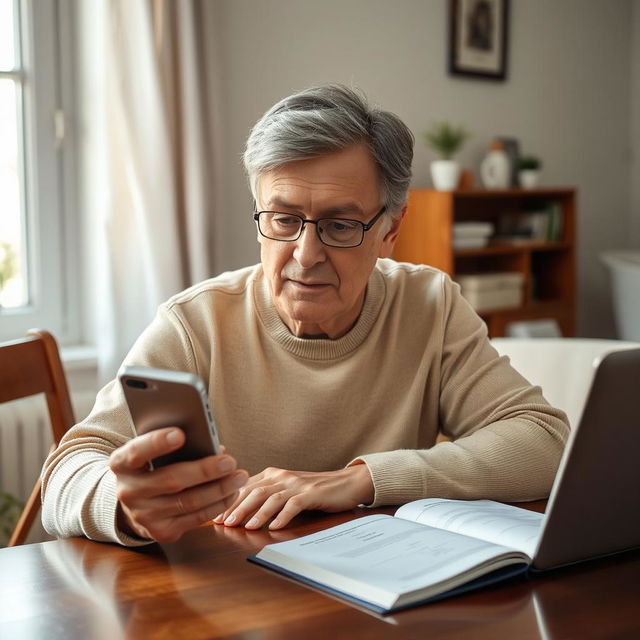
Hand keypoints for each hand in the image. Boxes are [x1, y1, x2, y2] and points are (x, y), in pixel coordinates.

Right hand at [109, 427, 247, 542]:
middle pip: (171, 480)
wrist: (136, 501)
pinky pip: (194, 518)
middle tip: (230, 462)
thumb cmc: (153, 465)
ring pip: (188, 502)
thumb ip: (176, 444)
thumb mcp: (154, 451)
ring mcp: (143, 515)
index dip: (157, 443)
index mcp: (122, 464)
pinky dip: (217, 505)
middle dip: (205, 471)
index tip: (180, 434)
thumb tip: (215, 448)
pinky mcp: (161, 532)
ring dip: (219, 490)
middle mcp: (128, 492)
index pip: (136, 452)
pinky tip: (231, 494)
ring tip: (239, 477)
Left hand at [213, 463, 373, 529]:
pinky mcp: (312, 493)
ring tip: (244, 527)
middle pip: (254, 491)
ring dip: (256, 513)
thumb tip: (239, 511)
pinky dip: (282, 516)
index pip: (245, 486)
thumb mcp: (286, 489)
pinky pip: (293, 505)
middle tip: (223, 523)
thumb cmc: (313, 490)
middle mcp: (282, 476)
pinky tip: (273, 528)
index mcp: (273, 474)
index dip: (229, 501)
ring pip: (271, 497)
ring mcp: (297, 484)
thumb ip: (266, 495)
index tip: (215, 516)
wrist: (345, 483)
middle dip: (236, 507)